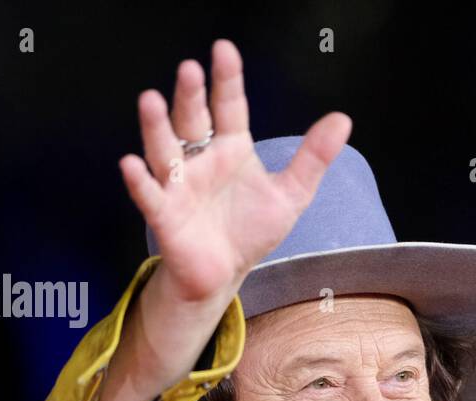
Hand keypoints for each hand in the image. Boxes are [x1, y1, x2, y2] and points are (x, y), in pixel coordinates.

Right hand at [82, 40, 350, 400]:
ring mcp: (179, 185)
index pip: (228, 106)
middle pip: (192, 120)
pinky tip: (132, 164)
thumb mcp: (290, 194)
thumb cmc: (250, 230)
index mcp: (230, 148)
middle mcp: (200, 159)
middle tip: (189, 69)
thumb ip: (312, 157)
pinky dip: (140, 181)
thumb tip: (342, 119)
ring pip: (164, 150)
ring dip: (155, 127)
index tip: (224, 51)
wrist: (225, 274)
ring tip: (150, 100)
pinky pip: (150, 195)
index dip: (226, 80)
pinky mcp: (165, 215)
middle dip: (189, 95)